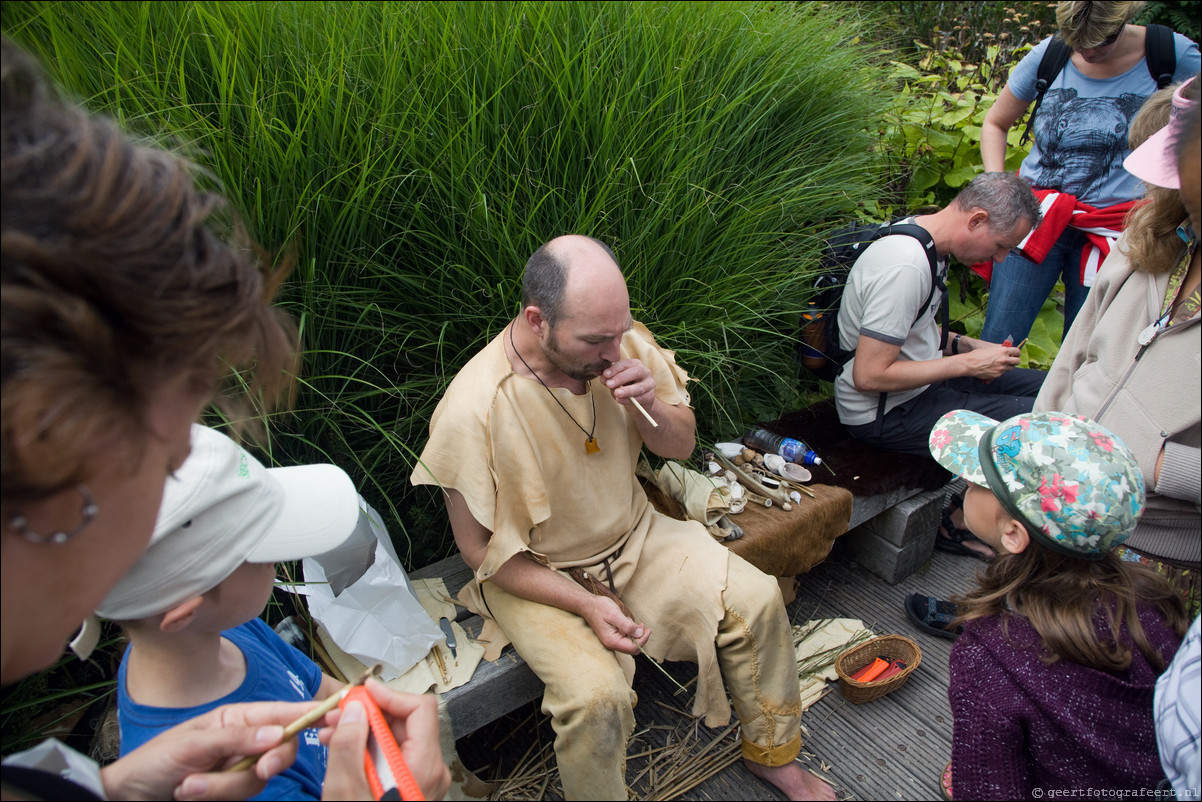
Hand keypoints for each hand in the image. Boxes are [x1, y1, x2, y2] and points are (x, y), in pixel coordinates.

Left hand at [100, 701, 314, 800]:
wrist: (128, 799)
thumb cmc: (153, 762)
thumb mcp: (192, 744)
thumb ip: (236, 739)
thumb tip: (277, 734)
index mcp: (237, 717)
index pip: (283, 712)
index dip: (313, 712)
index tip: (336, 715)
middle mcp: (244, 741)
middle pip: (282, 749)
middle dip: (268, 761)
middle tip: (261, 768)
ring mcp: (239, 769)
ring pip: (259, 778)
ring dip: (223, 786)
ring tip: (190, 786)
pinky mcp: (232, 793)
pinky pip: (243, 795)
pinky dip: (216, 796)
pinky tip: (189, 793)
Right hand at [320, 680, 450, 800]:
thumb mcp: (346, 791)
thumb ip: (349, 746)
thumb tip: (356, 708)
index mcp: (423, 767)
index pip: (420, 709)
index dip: (389, 695)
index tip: (361, 694)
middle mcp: (430, 771)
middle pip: (407, 722)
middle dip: (370, 713)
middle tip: (338, 714)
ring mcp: (423, 780)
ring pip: (397, 739)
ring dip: (365, 730)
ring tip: (332, 734)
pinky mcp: (411, 788)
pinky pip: (394, 757)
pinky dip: (370, 749)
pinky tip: (343, 752)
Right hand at [582, 593, 650, 655]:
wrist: (588, 605)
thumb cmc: (600, 608)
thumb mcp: (615, 614)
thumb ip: (627, 625)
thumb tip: (639, 633)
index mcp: (612, 641)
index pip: (633, 648)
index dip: (643, 640)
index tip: (648, 629)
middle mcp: (612, 644)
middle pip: (632, 648)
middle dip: (640, 637)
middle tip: (642, 625)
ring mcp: (612, 641)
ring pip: (629, 643)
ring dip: (635, 634)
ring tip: (632, 621)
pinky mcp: (613, 636)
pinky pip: (625, 638)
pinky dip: (630, 631)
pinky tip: (627, 621)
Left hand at [602, 359, 655, 412]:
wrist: (638, 401)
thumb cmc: (626, 387)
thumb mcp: (616, 382)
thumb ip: (609, 379)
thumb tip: (602, 378)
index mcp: (635, 364)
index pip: (626, 364)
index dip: (615, 369)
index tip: (605, 374)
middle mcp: (645, 371)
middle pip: (635, 372)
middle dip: (621, 378)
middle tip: (609, 384)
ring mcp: (649, 384)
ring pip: (639, 387)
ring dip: (627, 390)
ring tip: (616, 393)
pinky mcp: (650, 396)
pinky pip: (640, 398)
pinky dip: (629, 400)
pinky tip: (620, 400)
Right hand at [962, 343, 1019, 380]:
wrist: (970, 364)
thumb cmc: (978, 355)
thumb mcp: (991, 349)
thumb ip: (1000, 350)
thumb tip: (1006, 351)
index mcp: (1003, 351)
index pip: (1017, 351)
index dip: (1017, 353)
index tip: (1015, 354)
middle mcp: (1004, 359)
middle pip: (1017, 361)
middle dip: (1015, 360)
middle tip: (1011, 360)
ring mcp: (1002, 368)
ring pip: (1011, 368)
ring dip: (1007, 366)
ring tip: (1000, 365)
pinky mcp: (998, 375)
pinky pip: (1002, 373)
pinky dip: (999, 371)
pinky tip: (993, 369)